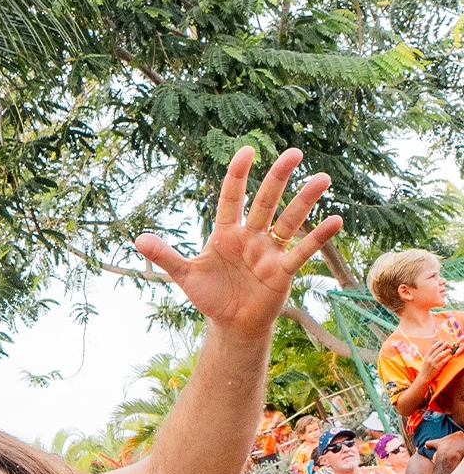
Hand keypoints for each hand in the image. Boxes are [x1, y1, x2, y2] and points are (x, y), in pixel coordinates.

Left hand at [134, 146, 342, 338]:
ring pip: (288, 221)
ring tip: (322, 179)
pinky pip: (302, 251)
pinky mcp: (282, 270)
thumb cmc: (210, 295)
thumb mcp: (185, 275)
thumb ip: (166, 256)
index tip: (247, 150)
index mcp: (226, 233)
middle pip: (266, 202)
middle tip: (294, 153)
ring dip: (304, 202)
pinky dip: (317, 238)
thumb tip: (139, 239)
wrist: (230, 324)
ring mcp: (269, 251)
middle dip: (278, 178)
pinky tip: (335, 220)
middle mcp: (251, 236)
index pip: (232, 198)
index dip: (238, 175)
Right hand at [418, 339, 456, 381]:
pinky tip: (450, 356)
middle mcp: (429, 359)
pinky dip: (447, 358)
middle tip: (447, 343)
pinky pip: (443, 362)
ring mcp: (433, 363)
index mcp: (426, 357)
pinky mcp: (437, 367)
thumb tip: (436, 349)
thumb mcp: (426, 361)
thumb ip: (430, 355)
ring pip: (440, 355)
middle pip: (437, 351)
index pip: (432, 348)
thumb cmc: (426, 368)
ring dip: (446, 352)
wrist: (424, 377)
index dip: (437, 344)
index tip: (441, 341)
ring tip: (450, 349)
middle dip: (443, 346)